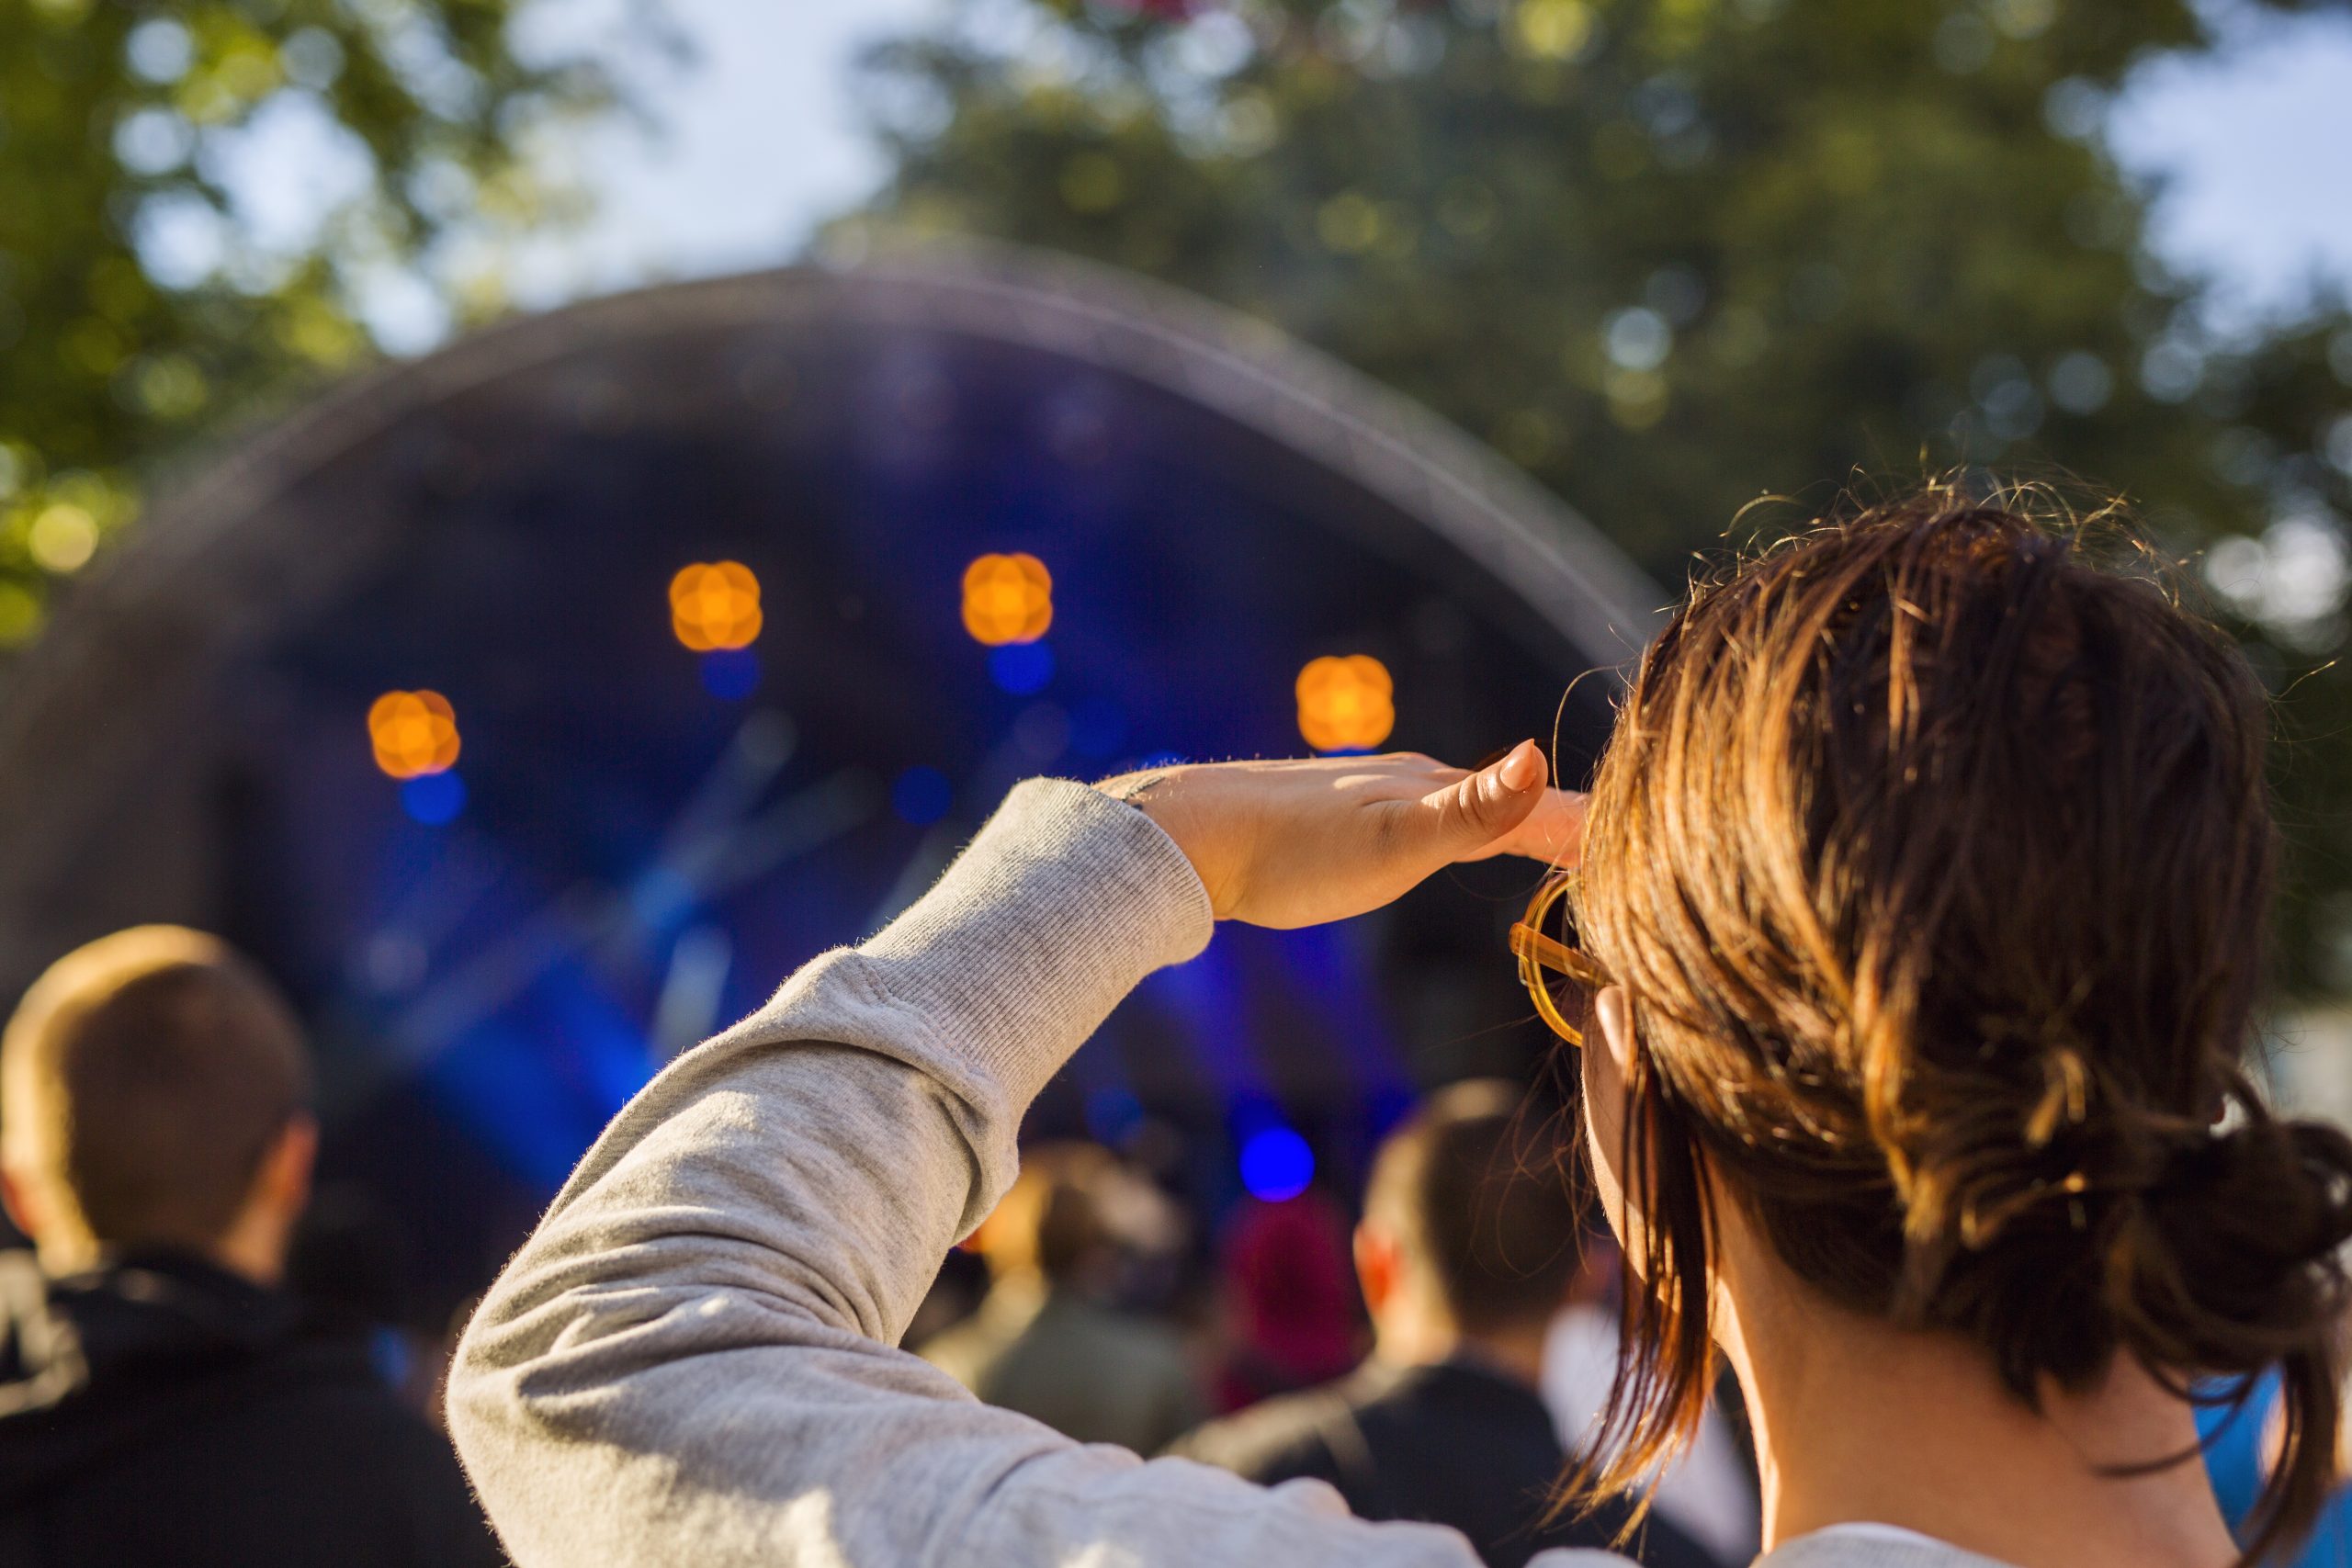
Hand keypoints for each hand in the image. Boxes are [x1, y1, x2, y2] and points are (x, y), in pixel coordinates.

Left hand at [1097, 740, 1584, 928]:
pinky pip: (1425, 818)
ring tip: (1559, 838)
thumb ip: (1469, 813)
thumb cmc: (1293, 852)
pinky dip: (1465, 828)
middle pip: (1509, 799)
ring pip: (1466, 804)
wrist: (1192, 840)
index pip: (1536, 805)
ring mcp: (1374, 795)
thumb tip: (1536, 757)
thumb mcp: (1392, 843)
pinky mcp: (1340, 818)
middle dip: (1567, 817)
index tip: (1648, 839)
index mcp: (1433, 787)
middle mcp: (1410, 780)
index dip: (1591, 825)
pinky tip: (1442, 835)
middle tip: (1628, 839)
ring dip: (1518, 821)